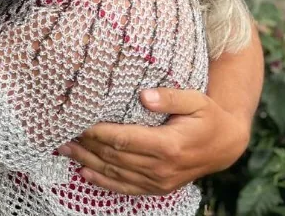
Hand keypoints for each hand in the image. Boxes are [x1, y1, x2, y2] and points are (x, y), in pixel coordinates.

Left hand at [58, 88, 250, 195]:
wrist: (225, 146)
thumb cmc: (208, 117)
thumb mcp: (195, 100)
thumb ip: (170, 96)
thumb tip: (144, 95)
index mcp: (168, 145)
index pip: (124, 139)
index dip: (97, 133)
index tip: (77, 122)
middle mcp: (161, 168)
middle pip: (114, 157)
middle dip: (85, 146)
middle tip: (59, 134)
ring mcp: (159, 181)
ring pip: (115, 173)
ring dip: (87, 163)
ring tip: (63, 150)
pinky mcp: (158, 187)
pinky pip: (125, 188)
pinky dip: (103, 182)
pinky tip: (84, 175)